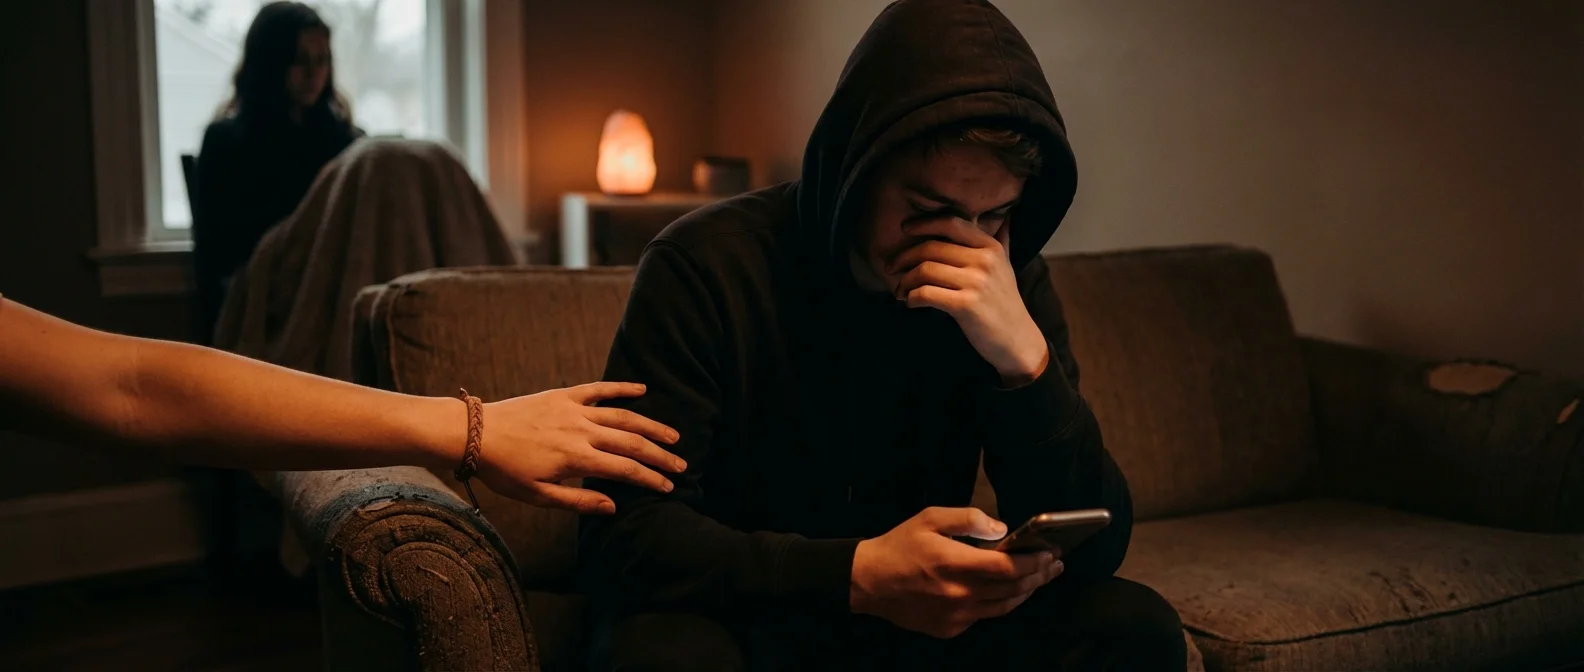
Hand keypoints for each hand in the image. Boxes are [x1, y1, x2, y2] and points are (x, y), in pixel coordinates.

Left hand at [473, 382, 685, 514]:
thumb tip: (613, 506)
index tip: (668, 487)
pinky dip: (621, 388)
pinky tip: (642, 389)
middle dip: (660, 455)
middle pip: (632, 442)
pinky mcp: (563, 395)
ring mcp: (574, 410)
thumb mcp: (538, 495)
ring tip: (672, 435)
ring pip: (622, 416)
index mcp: (576, 458)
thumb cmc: (504, 470)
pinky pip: (599, 389)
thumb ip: (578, 500)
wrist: (473, 434)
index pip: (625, 469)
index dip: (650, 478)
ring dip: (650, 425)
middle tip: (681, 465)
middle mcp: (582, 431)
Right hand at [850, 507, 1064, 638]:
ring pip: (1003, 606)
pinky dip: (1000, 604)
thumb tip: (1001, 529)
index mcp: (955, 564)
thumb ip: (968, 519)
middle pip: (1012, 588)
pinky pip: (983, 616)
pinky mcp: (949, 628)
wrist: (868, 581)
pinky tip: (1007, 593)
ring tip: (1039, 580)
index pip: (1008, 567)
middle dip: (1038, 576)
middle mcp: (960, 594)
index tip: (1050, 554)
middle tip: (1055, 567)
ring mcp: (956, 615)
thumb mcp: (930, 518)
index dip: (1034, 561)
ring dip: (1025, 592)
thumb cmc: (900, 545)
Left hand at [889, 221, 1048, 384]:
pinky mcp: (965, 305)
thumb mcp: (1006, 266)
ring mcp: (976, 282)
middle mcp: (984, 260)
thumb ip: (1000, 241)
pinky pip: (926, 294)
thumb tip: (1005, 217)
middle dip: (904, 257)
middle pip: (931, 247)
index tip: (905, 229)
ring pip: (925, 270)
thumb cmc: (1005, 303)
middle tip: (891, 268)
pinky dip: (912, 298)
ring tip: (900, 291)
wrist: (1017, 340)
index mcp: (990, 247)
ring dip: (905, 281)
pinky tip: (910, 303)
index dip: (923, 223)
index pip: (951, 223)